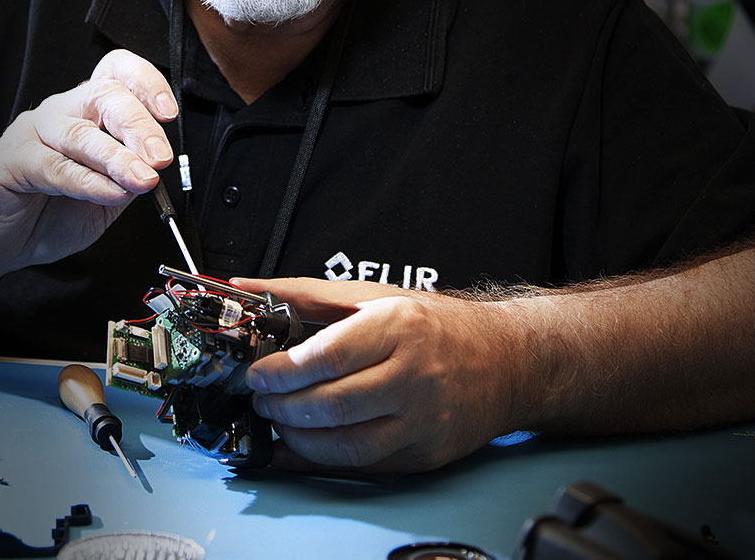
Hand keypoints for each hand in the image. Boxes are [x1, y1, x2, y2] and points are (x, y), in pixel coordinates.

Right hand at [0, 49, 177, 286]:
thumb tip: (156, 168)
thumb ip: (127, 179)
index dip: (146, 83)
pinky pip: (55, 166)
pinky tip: (110, 193)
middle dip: (139, 125)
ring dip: (118, 157)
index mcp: (85, 114)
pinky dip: (88, 182)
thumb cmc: (41, 214)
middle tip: (160, 158)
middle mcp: (60, 113)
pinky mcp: (12, 162)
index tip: (168, 113)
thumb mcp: (102, 200)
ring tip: (142, 179)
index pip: (116, 74)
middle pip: (104, 95)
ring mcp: (33, 134)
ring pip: (81, 133)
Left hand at [231, 276, 525, 473]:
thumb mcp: (375, 296)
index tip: (258, 373)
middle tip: (261, 398)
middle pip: (334, 403)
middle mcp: (415, 376)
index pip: (329, 357)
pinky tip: (296, 448)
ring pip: (347, 444)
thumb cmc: (437, 326)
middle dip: (283, 406)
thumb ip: (305, 294)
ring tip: (278, 420)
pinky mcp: (425, 454)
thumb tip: (246, 287)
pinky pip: (364, 466)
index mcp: (400, 328)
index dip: (283, 370)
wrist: (508, 362)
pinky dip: (320, 461)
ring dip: (298, 438)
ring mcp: (423, 420)